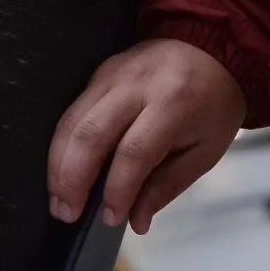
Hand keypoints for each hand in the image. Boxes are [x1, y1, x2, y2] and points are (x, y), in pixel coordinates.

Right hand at [47, 39, 245, 232]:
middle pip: (92, 132)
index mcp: (172, 105)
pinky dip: (62, 144)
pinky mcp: (97, 72)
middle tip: (65, 213)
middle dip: (73, 178)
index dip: (117, 189)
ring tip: (56, 198)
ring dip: (58, 162)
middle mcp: (135, 85)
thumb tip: (135, 222)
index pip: (133, 152)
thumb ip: (168, 185)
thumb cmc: (213, 105)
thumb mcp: (205, 151)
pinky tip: (61, 169)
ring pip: (72, 120)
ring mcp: (111, 74)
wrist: (210, 48)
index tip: (110, 219)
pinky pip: (73, 110)